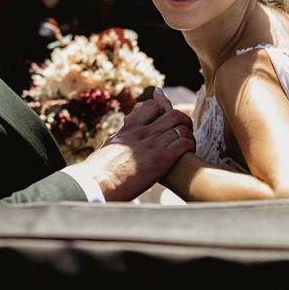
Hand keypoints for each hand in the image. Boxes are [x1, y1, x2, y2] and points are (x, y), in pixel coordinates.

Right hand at [76, 99, 194, 200]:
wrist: (100, 182)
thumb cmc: (99, 170)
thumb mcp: (109, 147)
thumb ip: (119, 140)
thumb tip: (117, 140)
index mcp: (130, 128)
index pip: (151, 107)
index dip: (162, 110)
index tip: (165, 119)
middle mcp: (143, 132)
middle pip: (173, 115)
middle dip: (183, 121)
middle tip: (185, 131)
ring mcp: (153, 144)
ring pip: (182, 128)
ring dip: (188, 134)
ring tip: (188, 144)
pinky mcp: (162, 159)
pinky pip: (184, 143)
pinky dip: (189, 146)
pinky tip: (188, 153)